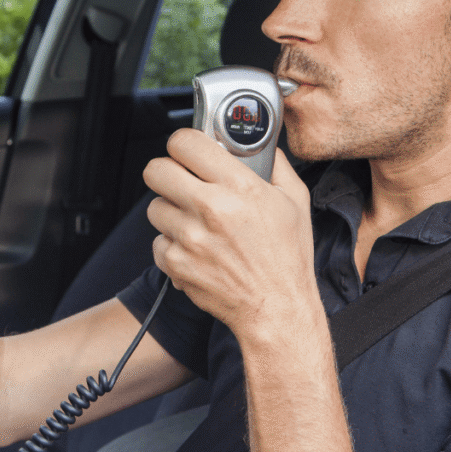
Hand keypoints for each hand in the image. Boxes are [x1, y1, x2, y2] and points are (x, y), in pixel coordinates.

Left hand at [143, 129, 319, 342]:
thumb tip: (259, 144)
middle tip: (182, 181)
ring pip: (154, 207)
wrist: (276, 308)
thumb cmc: (287, 258)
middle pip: (156, 170)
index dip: (184, 143)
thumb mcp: (295, 201)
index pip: (185, 142)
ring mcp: (190, 238)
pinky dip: (172, 245)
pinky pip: (157, 241)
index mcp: (239, 187)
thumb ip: (275, 165)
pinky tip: (195, 249)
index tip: (188, 151)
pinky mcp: (176, 263)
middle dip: (167, 172)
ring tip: (195, 222)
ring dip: (171, 211)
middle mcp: (210, 209)